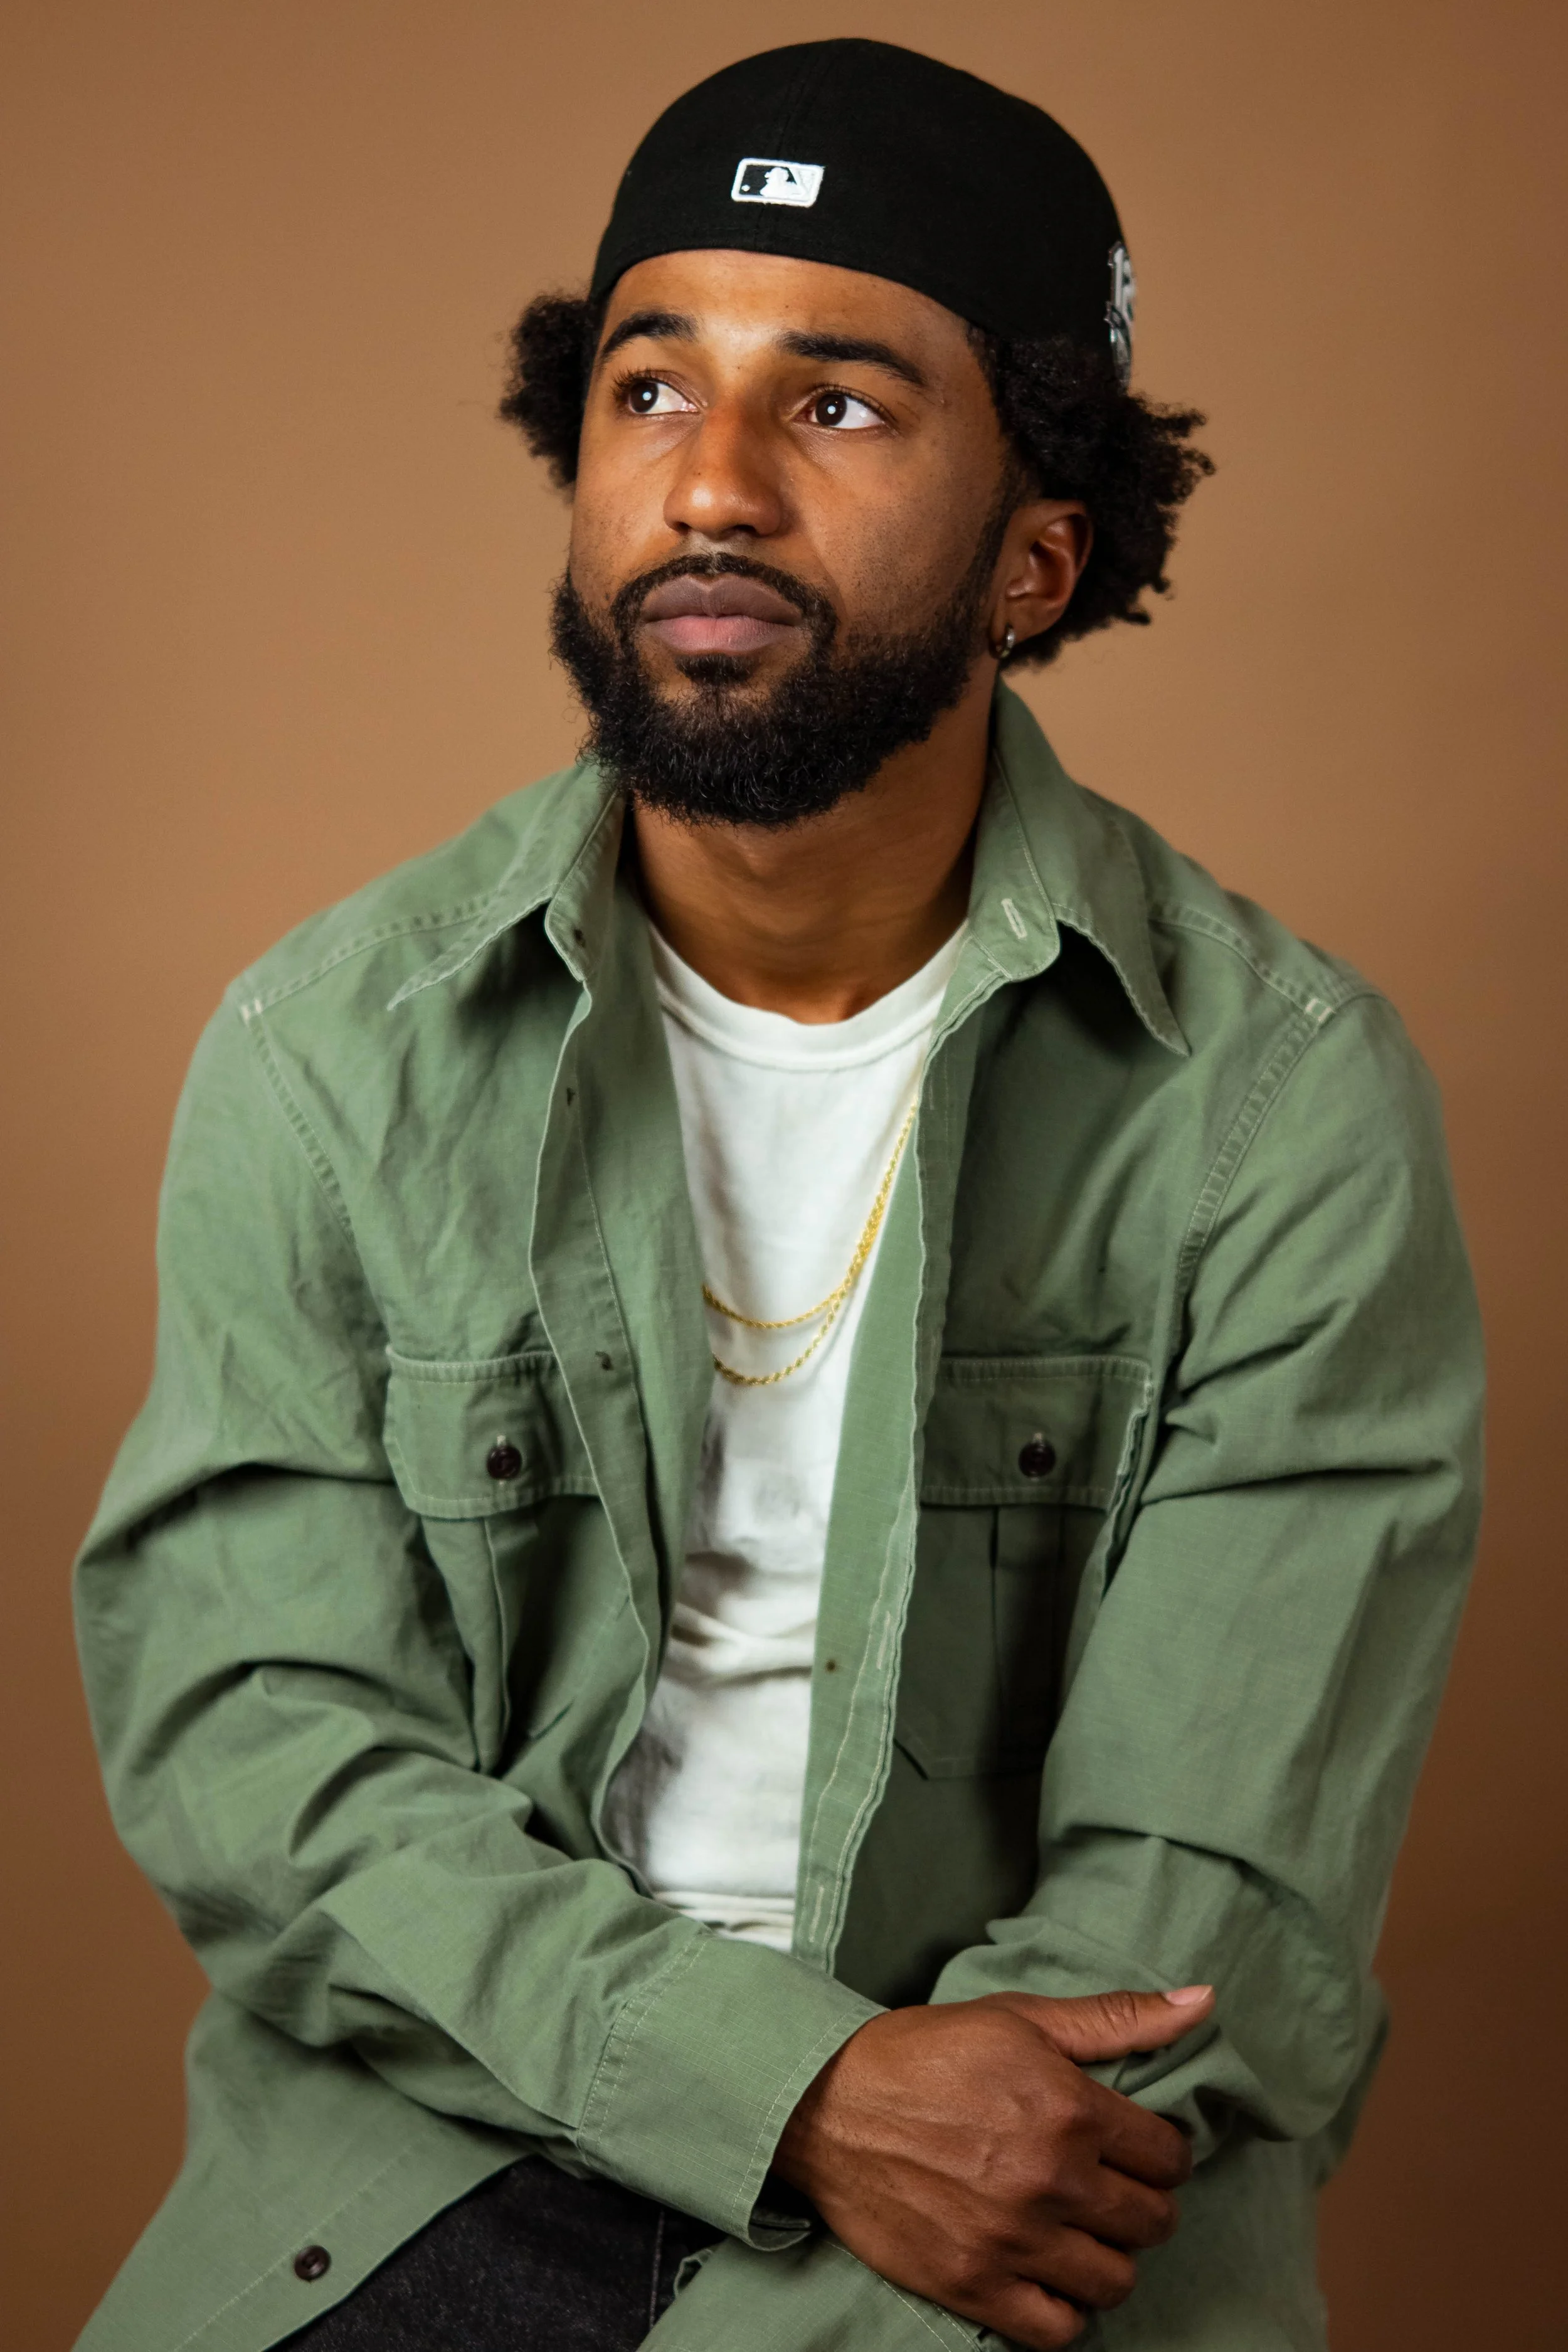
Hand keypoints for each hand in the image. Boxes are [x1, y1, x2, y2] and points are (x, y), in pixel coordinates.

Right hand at [774, 1985, 1213, 2350]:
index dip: (1161, 2152)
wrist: (828, 2102)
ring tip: (1079, 2231)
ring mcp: (1012, 2240)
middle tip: (1106, 2188)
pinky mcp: (973, 2286)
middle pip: (1151, 2222)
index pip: (1168, 2157)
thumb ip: (1116, 2018)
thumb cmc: (928, 2051)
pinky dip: (1065, 2309)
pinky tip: (1048, 2273)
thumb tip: (1202, 2003)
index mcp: (1069, 2108)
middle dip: (1140, 2204)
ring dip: (1107, 2257)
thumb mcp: (1021, 2016)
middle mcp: (1050, 2179)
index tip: (1136, 2149)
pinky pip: (1059, 2329)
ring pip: (1115, 2281)